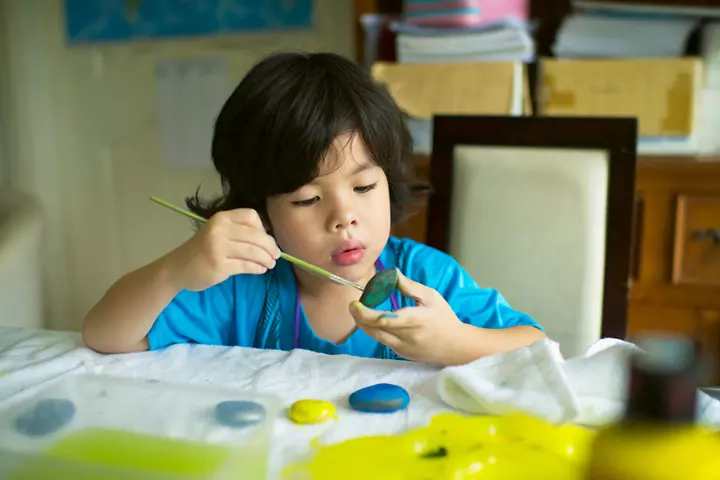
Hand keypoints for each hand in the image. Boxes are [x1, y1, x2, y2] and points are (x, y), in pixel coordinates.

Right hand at [165, 209, 280, 291]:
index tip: (265, 239)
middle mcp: (219, 229)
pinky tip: (261, 270)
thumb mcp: (218, 233)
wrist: (178, 268)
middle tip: (276, 255)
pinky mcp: (219, 266)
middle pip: (256, 235)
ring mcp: (218, 247)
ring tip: (271, 264)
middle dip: (270, 246)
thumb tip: (269, 241)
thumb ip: (239, 232)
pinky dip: (257, 268)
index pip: (251, 216)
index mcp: (221, 218)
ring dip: (266, 259)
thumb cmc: (202, 250)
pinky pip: (246, 266)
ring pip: (253, 251)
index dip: (263, 228)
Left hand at [348, 271, 465, 364]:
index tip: (355, 303)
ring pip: (375, 337)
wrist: (455, 346)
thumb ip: (409, 286)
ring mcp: (402, 348)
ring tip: (361, 311)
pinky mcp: (401, 354)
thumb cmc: (444, 318)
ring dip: (365, 325)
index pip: (382, 319)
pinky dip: (376, 331)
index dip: (364, 313)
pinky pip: (383, 341)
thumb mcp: (430, 296)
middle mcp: (404, 337)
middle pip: (373, 330)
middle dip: (359, 318)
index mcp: (412, 321)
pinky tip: (376, 321)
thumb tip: (391, 273)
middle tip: (354, 305)